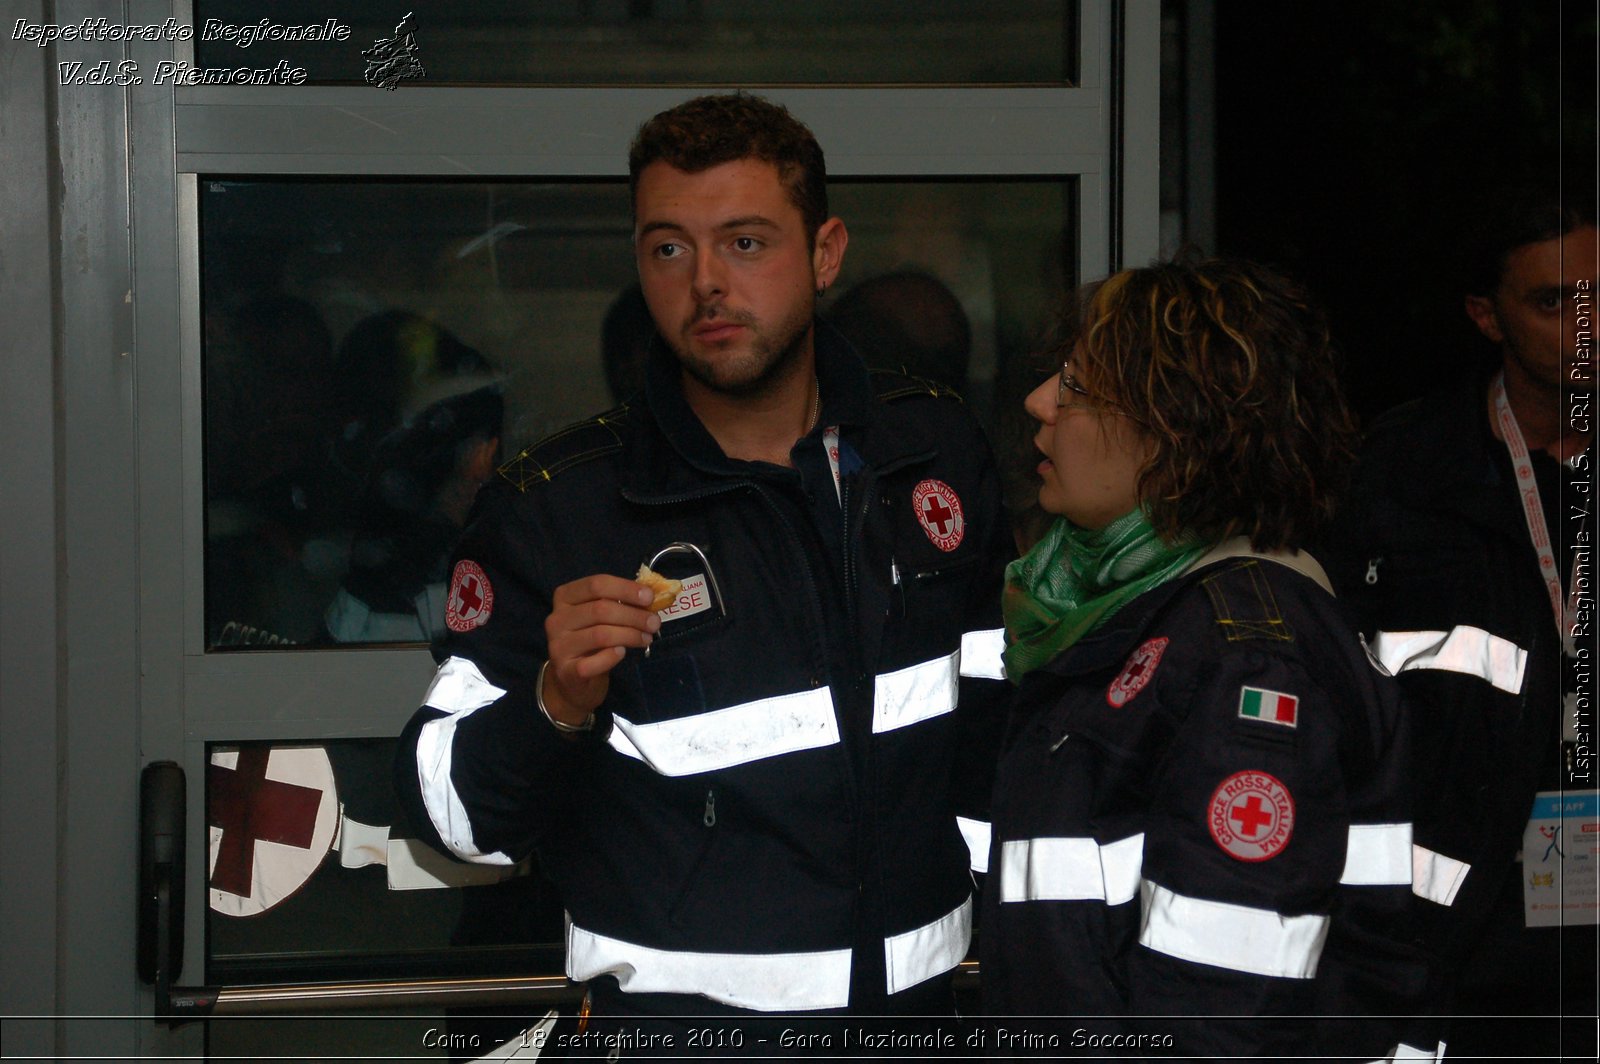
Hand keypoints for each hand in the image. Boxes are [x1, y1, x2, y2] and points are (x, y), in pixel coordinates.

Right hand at [541, 574, 659, 725]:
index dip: (625, 589)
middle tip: (654, 622)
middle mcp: (557, 619)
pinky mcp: (566, 671)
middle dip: (633, 615)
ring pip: (600, 635)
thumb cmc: (591, 641)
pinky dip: (612, 656)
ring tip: (647, 638)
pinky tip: (623, 653)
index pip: (596, 584)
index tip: (649, 597)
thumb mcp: (601, 617)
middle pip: (600, 610)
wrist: (572, 680)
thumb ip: (619, 603)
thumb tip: (650, 595)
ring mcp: (558, 646)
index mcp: (565, 597)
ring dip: (630, 635)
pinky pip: (594, 662)